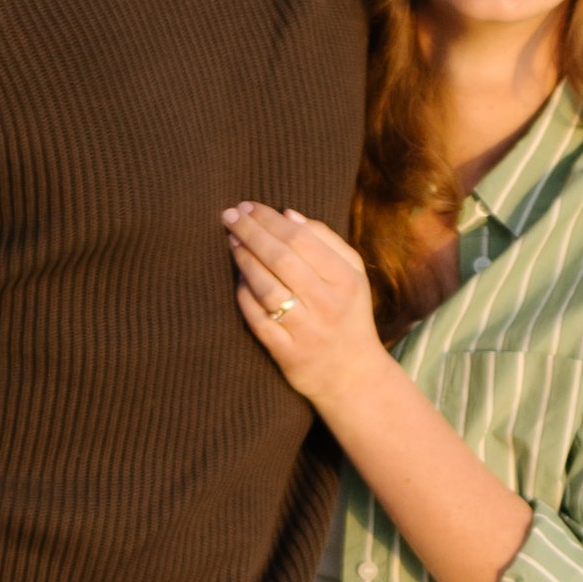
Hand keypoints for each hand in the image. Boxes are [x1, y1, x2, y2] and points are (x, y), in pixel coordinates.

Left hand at [223, 205, 389, 406]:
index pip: (302, 238)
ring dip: (244, 260)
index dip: (270, 219)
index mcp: (345, 279)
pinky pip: (257, 319)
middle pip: (281, 258)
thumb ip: (326, 240)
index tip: (249, 206)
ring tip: (231, 240)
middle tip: (230, 216)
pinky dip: (244, 296)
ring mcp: (306, 331)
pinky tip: (238, 278)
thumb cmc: (347, 313)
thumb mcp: (352, 274)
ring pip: (266, 288)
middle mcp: (327, 304)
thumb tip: (287, 214)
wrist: (352, 375)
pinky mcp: (287, 353)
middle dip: (251, 232)